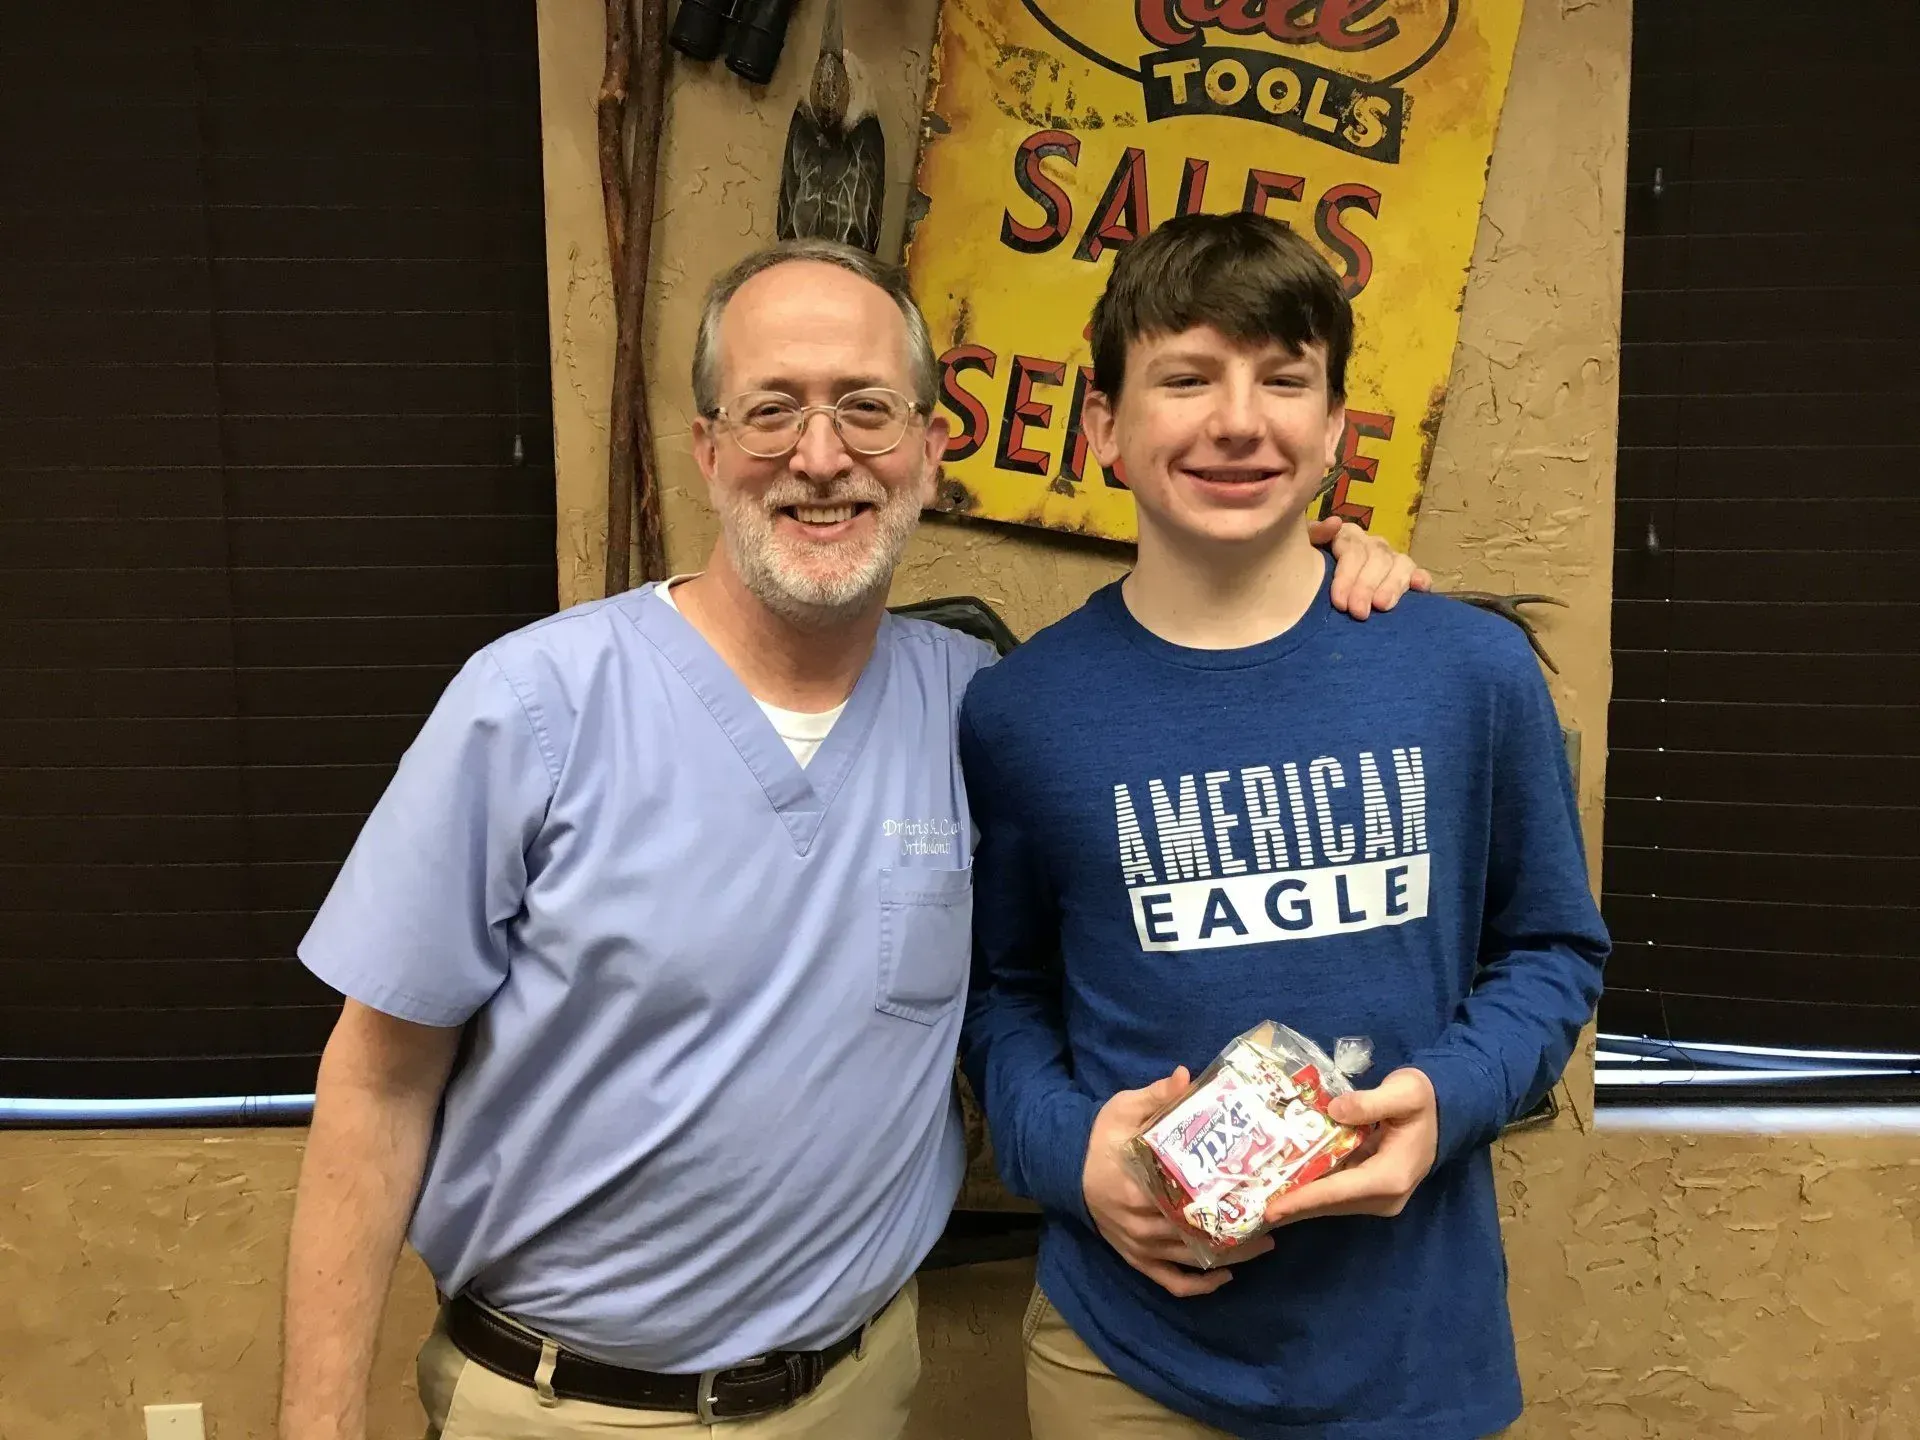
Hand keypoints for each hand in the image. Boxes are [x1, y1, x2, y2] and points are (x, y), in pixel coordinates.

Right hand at [1083, 1068, 1273, 1296]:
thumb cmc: (1100, 1137)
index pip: (1190, 1203)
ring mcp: (1139, 1246)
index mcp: (1139, 1189)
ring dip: (1230, 1257)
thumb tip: (1185, 1075)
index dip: (1226, 1204)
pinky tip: (1225, 1277)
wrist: (1065, 1166)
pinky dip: (1198, 1285)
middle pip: (1199, 1236)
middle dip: (1239, 1233)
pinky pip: (1170, 1281)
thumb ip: (1156, 1096)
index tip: (1258, 1197)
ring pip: (1192, 1260)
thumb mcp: (1123, 1109)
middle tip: (1273, 1222)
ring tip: (1263, 1245)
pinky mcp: (1136, 1258)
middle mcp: (1142, 1224)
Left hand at [1263, 1068, 1438, 1225]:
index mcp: (1391, 1176)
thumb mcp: (1404, 1092)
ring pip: (1332, 1202)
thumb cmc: (1425, 1100)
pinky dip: (1313, 1192)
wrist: (1448, 1109)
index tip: (1272, 1209)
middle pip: (1331, 1203)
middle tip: (1252, 1207)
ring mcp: (1381, 1197)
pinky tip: (1285, 1186)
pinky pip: (1338, 1194)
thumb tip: (1334, 1111)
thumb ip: (1369, 1102)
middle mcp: (1385, 1196)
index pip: (1339, 1191)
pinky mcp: (1374, 1190)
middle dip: (1293, 1205)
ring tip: (1259, 1199)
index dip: (1304, 1199)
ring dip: (1299, 1201)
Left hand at [1310, 516, 1430, 620]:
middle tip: (1358, 613)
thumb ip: (1313, 535)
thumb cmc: (1307, 567)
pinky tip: (1421, 587)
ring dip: (1393, 586)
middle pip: (1376, 559)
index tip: (1340, 603)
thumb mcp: (1303, 549)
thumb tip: (1334, 523)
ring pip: (1399, 564)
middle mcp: (1371, 544)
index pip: (1352, 551)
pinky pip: (1416, 571)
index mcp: (1346, 536)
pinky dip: (1420, 578)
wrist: (1313, 580)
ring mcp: (1390, 557)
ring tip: (1382, 606)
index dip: (1347, 577)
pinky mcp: (1405, 572)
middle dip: (1367, 587)